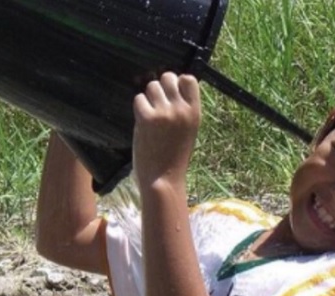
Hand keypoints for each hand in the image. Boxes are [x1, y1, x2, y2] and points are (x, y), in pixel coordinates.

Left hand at [132, 72, 200, 187]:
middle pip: (168, 77)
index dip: (177, 82)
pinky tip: (143, 123)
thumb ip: (182, 109)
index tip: (171, 94)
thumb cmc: (174, 156)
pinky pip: (139, 99)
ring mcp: (164, 113)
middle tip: (157, 104)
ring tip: (151, 116)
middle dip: (160, 87)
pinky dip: (139, 109)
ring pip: (151, 86)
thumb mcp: (188, 130)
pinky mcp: (147, 118)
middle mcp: (181, 109)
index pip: (189, 79)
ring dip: (148, 98)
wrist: (163, 179)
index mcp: (195, 112)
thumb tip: (170, 86)